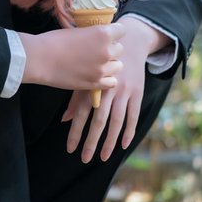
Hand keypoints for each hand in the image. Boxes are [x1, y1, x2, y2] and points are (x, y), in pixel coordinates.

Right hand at [18, 23, 124, 92]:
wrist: (39, 59)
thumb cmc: (53, 41)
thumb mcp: (77, 30)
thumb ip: (93, 34)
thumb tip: (100, 36)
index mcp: (102, 34)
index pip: (122, 30)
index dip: (114, 32)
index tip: (107, 35)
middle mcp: (106, 51)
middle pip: (120, 49)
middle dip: (110, 49)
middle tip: (96, 50)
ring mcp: (102, 69)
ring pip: (118, 66)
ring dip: (109, 64)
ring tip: (96, 63)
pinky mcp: (95, 83)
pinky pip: (111, 81)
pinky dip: (106, 79)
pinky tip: (95, 74)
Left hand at [60, 19, 166, 162]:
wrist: (129, 43)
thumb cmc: (101, 62)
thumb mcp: (87, 76)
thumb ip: (76, 99)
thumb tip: (64, 120)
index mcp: (92, 84)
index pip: (81, 114)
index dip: (75, 132)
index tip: (70, 149)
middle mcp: (107, 88)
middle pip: (99, 120)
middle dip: (91, 141)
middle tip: (85, 158)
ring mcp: (124, 91)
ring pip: (116, 121)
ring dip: (109, 141)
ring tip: (103, 157)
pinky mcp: (137, 92)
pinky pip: (134, 115)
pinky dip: (129, 131)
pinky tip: (123, 145)